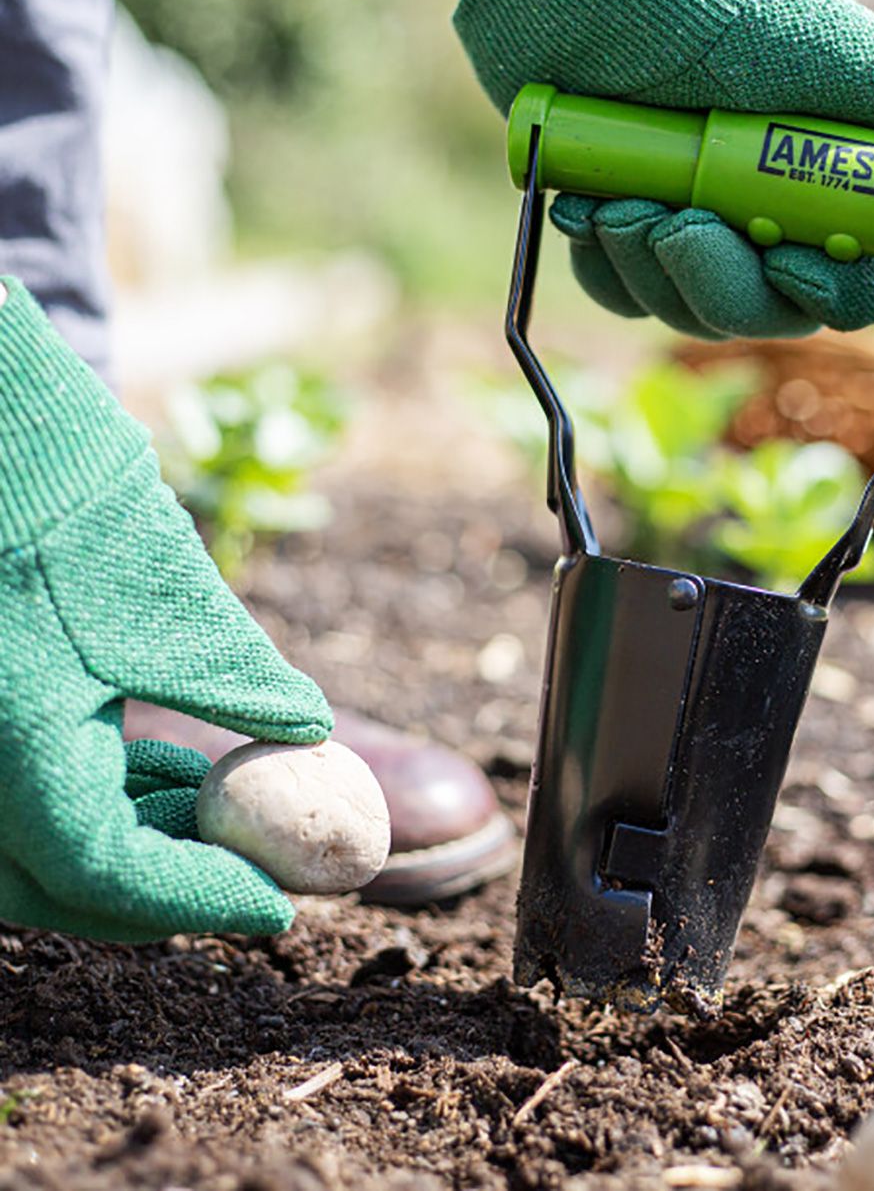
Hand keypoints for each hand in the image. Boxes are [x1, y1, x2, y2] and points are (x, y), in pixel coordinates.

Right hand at [0, 279, 332, 940]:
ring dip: (130, 845)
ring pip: (32, 846)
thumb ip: (239, 682)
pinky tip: (165, 771)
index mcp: (2, 744)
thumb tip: (309, 734)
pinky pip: (18, 795)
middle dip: (160, 890)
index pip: (99, 873)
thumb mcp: (170, 601)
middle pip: (53, 883)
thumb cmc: (67, 501)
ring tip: (221, 813)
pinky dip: (92, 799)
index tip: (279, 907)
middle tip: (252, 875)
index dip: (197, 901)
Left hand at [455, 0, 873, 336]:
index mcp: (832, 167)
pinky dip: (606, 263)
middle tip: (677, 223)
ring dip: (653, 267)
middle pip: (772, 309)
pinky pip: (623, 291)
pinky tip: (590, 204)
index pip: (866, 274)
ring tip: (621, 196)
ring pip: (692, 307)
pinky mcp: (626, 220)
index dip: (839, 290)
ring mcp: (694, 213)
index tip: (795, 264)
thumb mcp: (818, 41)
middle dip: (722, 282)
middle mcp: (767, 201)